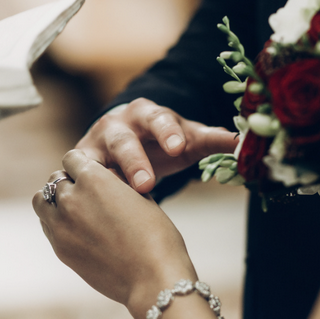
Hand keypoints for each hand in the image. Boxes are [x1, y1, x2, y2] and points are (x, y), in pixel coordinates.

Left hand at [33, 150, 195, 317]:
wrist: (152, 279)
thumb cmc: (156, 236)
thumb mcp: (141, 197)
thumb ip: (116, 182)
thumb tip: (104, 175)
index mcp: (93, 177)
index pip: (72, 158)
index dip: (83, 165)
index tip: (91, 173)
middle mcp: (71, 197)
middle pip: (55, 179)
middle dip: (69, 182)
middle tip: (85, 194)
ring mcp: (61, 225)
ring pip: (41, 201)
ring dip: (53, 200)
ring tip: (73, 209)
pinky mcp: (59, 248)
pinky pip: (47, 225)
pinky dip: (55, 221)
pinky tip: (75, 229)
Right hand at [77, 98, 237, 192]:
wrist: (127, 141)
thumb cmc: (162, 142)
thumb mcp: (187, 139)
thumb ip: (213, 140)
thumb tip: (243, 141)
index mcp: (148, 114)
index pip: (159, 119)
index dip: (167, 133)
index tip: (178, 148)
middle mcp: (118, 124)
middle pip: (124, 140)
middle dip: (134, 161)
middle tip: (146, 184)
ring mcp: (95, 144)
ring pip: (94, 158)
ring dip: (104, 178)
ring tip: (111, 202)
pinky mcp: (80, 163)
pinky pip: (76, 175)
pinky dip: (79, 187)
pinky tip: (84, 205)